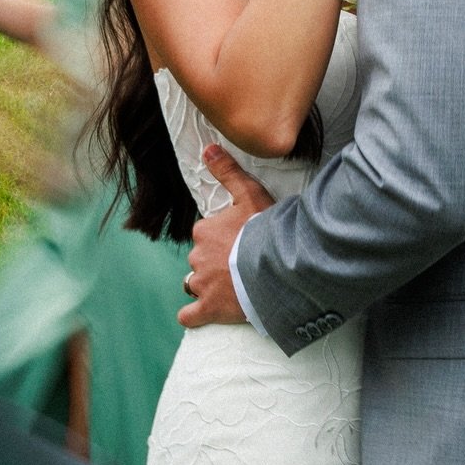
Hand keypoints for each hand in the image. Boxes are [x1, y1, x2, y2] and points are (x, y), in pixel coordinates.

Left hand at [179, 146, 274, 326]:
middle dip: (214, 261)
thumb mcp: (250, 193)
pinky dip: (193, 315)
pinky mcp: (208, 309)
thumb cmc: (265, 230)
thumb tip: (208, 148)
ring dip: (205, 284)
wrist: (276, 268)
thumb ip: (228, 171)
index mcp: (204, 230)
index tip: (241, 240)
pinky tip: (201, 313)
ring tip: (228, 286)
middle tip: (241, 264)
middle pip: (200, 258)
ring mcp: (201, 284)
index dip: (222, 236)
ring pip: (193, 283)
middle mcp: (197, 257)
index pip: (206, 233)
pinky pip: (189, 315)